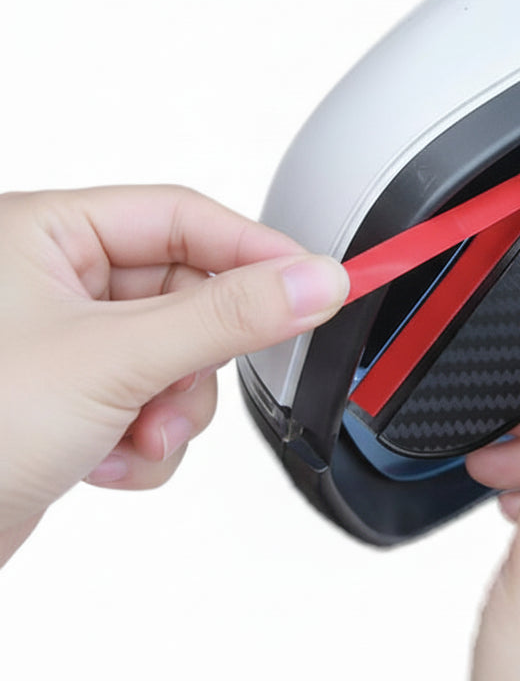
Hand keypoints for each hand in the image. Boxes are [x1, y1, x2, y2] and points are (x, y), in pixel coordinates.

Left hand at [0, 186, 347, 564]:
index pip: (182, 218)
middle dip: (197, 359)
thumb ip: (228, 315)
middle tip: (192, 384)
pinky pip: (150, 403)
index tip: (313, 282)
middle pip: (187, 294)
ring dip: (174, 409)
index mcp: (44, 234)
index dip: (253, 251)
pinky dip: (146, 441)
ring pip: (176, 357)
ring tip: (138, 438)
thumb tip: (313, 281)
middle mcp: (52, 282)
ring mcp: (62, 346)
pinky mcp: (69, 402)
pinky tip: (108, 463)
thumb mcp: (117, 359)